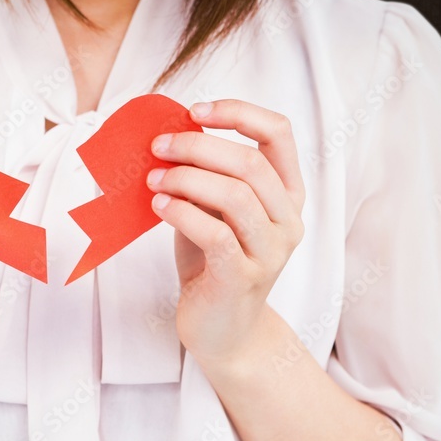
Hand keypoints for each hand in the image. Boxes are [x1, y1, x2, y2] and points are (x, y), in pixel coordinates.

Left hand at [147, 99, 305, 369]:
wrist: (223, 330)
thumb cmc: (214, 264)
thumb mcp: (214, 211)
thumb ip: (207, 177)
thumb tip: (172, 135)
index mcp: (287, 194)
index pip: (279, 133)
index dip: (238, 112)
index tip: (195, 110)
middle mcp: (288, 220)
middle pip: (249, 163)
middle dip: (197, 147)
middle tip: (157, 147)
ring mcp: (270, 252)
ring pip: (235, 196)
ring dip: (186, 179)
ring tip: (153, 180)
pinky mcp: (243, 278)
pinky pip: (215, 233)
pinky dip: (181, 212)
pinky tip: (158, 207)